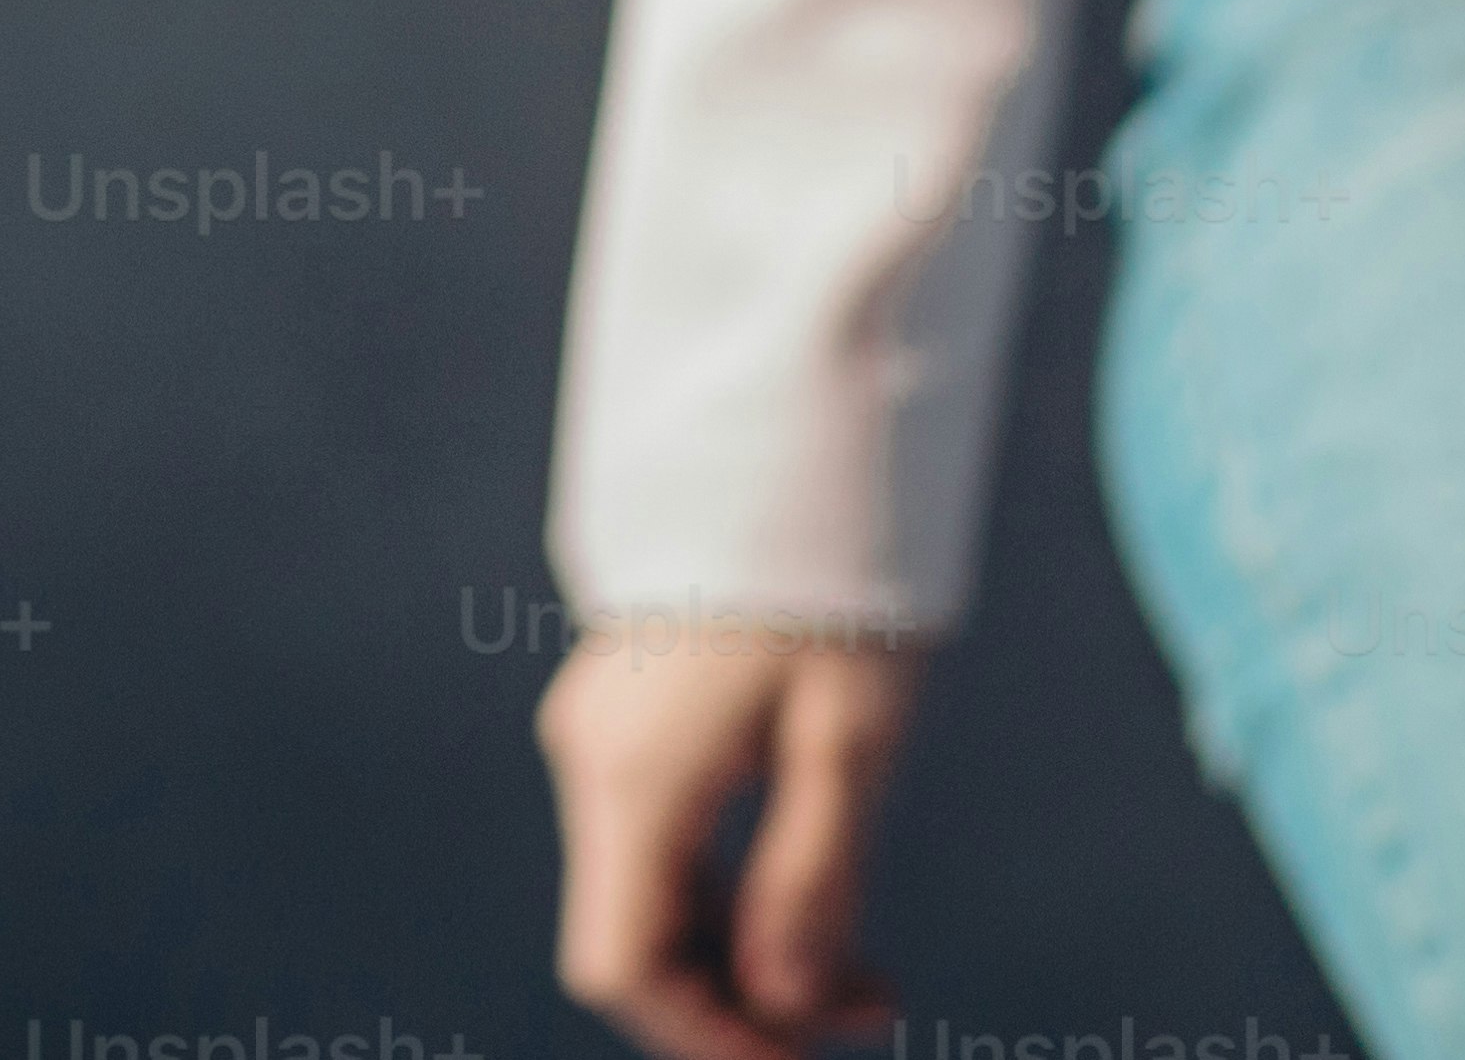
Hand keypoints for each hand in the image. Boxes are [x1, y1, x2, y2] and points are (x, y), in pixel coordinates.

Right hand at [543, 619, 918, 1059]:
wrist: (783, 462)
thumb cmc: (831, 595)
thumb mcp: (849, 745)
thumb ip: (810, 883)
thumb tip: (782, 1002)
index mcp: (635, 779)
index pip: (622, 963)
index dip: (701, 1036)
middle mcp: (594, 766)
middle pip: (634, 940)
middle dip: (741, 1005)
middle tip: (870, 1018)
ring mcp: (602, 742)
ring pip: (649, 898)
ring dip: (746, 956)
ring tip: (868, 979)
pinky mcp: (626, 725)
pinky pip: (659, 846)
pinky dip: (729, 898)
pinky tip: (812, 903)